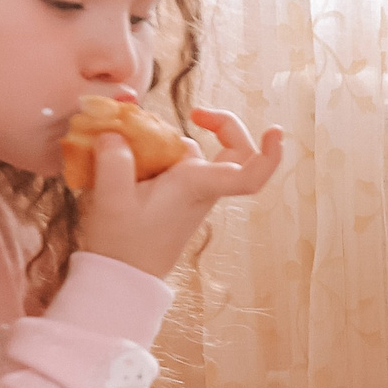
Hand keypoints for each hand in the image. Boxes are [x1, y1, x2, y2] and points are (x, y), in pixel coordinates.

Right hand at [77, 108, 285, 278]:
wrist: (121, 274)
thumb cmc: (122, 244)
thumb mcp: (111, 202)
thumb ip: (114, 163)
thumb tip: (116, 133)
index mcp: (196, 187)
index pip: (249, 177)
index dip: (270, 155)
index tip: (275, 131)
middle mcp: (201, 186)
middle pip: (237, 152)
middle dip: (224, 125)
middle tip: (196, 114)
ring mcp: (190, 188)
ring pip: (200, 151)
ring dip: (174, 134)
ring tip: (134, 122)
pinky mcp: (175, 191)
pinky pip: (177, 159)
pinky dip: (159, 145)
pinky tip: (127, 140)